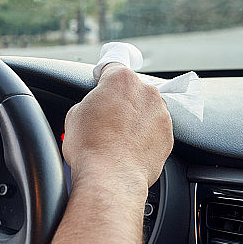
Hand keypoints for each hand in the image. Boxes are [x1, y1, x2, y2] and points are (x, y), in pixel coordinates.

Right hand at [62, 64, 172, 190]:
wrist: (109, 178)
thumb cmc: (90, 147)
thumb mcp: (74, 116)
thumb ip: (89, 102)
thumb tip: (94, 108)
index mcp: (121, 80)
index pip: (113, 65)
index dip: (104, 75)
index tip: (103, 81)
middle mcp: (146, 92)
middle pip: (132, 90)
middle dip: (121, 101)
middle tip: (105, 119)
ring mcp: (161, 115)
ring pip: (146, 111)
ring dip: (135, 120)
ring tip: (117, 139)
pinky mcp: (168, 137)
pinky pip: (155, 132)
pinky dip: (144, 138)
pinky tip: (127, 150)